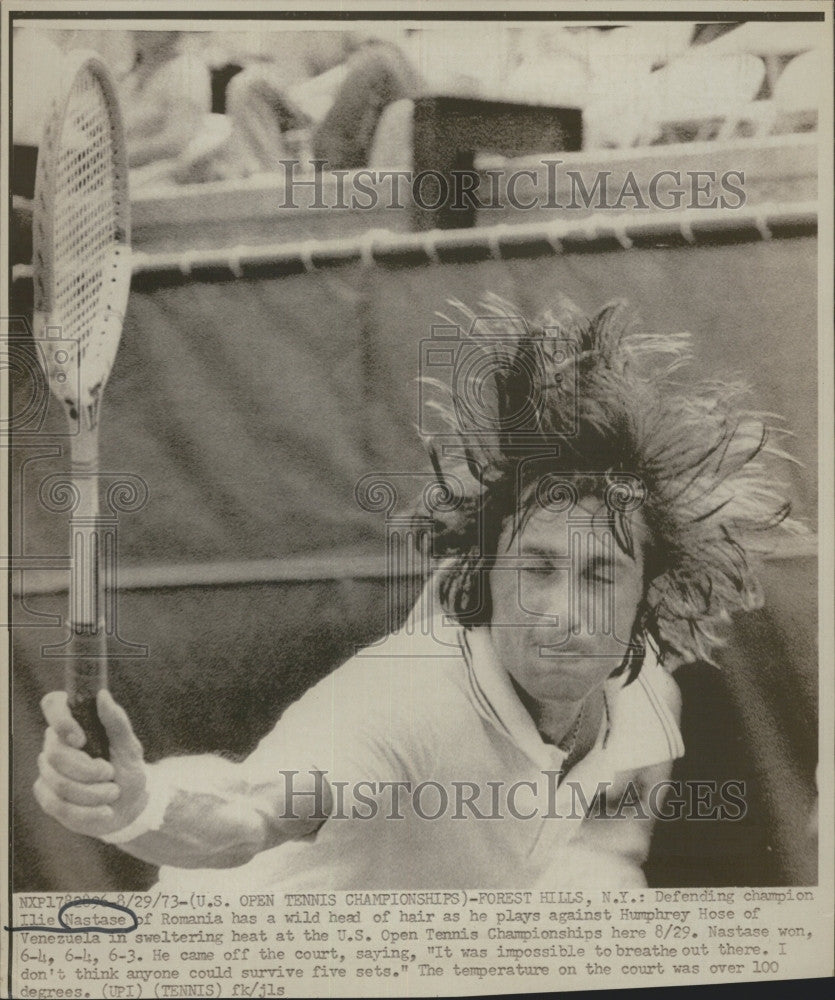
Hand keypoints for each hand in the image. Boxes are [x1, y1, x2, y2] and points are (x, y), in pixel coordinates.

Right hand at [35, 690, 148, 839]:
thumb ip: (117, 722)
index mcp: (76, 724)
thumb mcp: (130, 747)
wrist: (127, 806)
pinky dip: (87, 812)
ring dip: (93, 793)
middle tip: (110, 774)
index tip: (81, 739)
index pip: (53, 705)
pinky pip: (58, 806)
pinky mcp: (47, 797)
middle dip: (88, 770)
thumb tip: (102, 696)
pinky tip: (103, 812)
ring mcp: (48, 771)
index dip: (61, 721)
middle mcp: (56, 744)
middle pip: (55, 754)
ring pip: (58, 783)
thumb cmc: (128, 770)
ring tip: (112, 793)